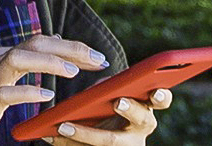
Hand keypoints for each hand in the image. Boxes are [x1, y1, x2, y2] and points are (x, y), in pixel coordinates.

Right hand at [0, 36, 110, 145]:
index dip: (71, 45)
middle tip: (97, 60)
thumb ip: (22, 62)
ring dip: (50, 62)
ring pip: (18, 59)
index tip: (96, 57)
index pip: (39, 40)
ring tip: (75, 71)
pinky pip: (5, 94)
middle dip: (70, 48)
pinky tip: (47, 96)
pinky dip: (28, 92)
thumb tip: (55, 43)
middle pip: (33, 43)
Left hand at [41, 88, 171, 145]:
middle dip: (131, 109)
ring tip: (64, 126)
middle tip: (118, 101)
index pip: (161, 100)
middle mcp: (140, 129)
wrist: (94, 140)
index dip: (162, 96)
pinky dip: (67, 143)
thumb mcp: (108, 95)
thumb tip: (90, 73)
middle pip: (142, 120)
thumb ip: (107, 86)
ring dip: (86, 133)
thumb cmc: (103, 107)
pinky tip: (49, 136)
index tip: (156, 90)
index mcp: (146, 106)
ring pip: (111, 141)